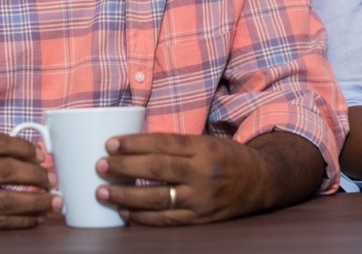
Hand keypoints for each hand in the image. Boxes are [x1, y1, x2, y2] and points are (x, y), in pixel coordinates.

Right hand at [0, 132, 58, 230]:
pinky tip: (36, 217)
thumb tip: (33, 155)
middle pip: (5, 171)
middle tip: (52, 179)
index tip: (41, 156)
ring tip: (54, 201)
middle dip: (35, 175)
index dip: (24, 149)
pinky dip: (21, 220)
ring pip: (6, 201)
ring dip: (36, 202)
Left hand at [94, 131, 323, 225]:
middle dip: (124, 168)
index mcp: (203, 148)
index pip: (163, 143)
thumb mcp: (205, 142)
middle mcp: (203, 173)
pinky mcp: (202, 219)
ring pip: (158, 199)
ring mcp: (202, 199)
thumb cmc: (226, 157)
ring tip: (103, 193)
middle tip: (100, 166)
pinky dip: (143, 218)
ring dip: (126, 197)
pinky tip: (125, 213)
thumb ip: (176, 145)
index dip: (134, 143)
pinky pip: (167, 220)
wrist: (262, 182)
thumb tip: (132, 146)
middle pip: (157, 169)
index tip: (110, 144)